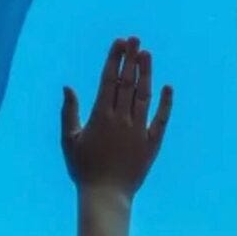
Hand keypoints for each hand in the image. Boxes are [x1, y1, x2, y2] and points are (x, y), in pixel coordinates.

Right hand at [61, 37, 172, 197]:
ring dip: (146, 73)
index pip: (109, 80)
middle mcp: (121, 119)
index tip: (119, 42)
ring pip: (144, 95)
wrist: (106, 196)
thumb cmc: (84, 169)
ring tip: (147, 54)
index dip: (115, 59)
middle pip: (127, 82)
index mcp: (100, 116)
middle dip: (131, 59)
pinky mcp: (152, 143)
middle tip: (135, 39)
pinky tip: (168, 87)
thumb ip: (69, 112)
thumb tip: (68, 86)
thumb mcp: (70, 140)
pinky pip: (161, 119)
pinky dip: (165, 103)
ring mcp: (138, 130)